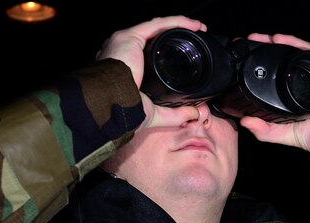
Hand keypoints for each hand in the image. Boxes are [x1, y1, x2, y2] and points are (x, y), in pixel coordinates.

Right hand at [97, 15, 207, 129]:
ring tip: (197, 28)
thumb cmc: (124, 110)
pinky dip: (177, 22)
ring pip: (157, 28)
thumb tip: (195, 114)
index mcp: (124, 68)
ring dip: (179, 25)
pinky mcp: (130, 36)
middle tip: (194, 38)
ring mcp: (125, 42)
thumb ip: (175, 114)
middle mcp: (123, 51)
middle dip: (175, 35)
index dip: (167, 51)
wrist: (113, 104)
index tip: (186, 55)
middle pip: (153, 38)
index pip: (148, 53)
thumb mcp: (154, 113)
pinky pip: (158, 24)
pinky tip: (193, 24)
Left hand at [238, 33, 309, 169]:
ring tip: (264, 38)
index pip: (277, 73)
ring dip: (281, 42)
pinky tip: (283, 41)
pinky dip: (297, 45)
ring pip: (297, 52)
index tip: (244, 59)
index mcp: (296, 93)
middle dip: (268, 47)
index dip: (262, 64)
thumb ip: (266, 131)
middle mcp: (307, 80)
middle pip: (286, 58)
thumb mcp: (287, 135)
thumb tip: (244, 122)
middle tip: (251, 40)